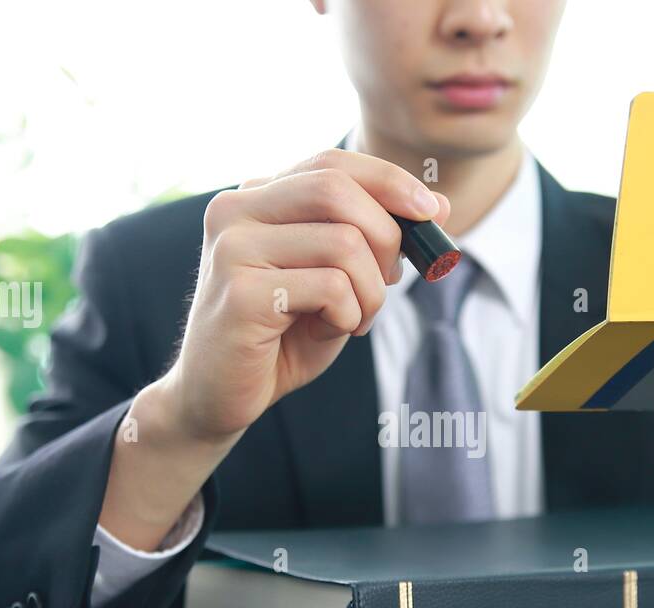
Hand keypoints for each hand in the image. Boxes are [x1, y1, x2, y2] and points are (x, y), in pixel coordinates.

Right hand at [99, 149, 448, 548]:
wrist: (216, 396)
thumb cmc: (279, 337)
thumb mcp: (335, 279)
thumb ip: (372, 240)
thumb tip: (437, 206)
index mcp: (255, 198)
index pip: (331, 164)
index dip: (389, 181)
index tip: (431, 212)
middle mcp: (234, 210)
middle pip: (337, 190)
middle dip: (386, 236)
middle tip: (390, 279)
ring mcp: (233, 249)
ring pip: (343, 243)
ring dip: (371, 291)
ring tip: (356, 318)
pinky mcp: (240, 293)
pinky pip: (331, 288)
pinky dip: (350, 315)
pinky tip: (332, 331)